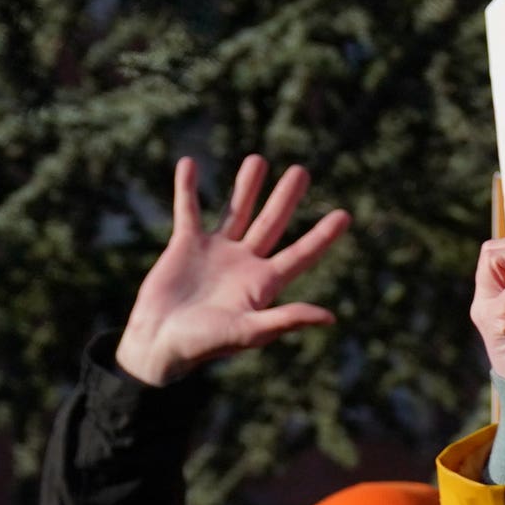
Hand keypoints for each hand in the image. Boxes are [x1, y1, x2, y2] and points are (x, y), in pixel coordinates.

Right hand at [113, 155, 349, 385]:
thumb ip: (286, 319)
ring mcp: (216, 251)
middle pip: (272, 223)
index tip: (345, 215)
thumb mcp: (248, 332)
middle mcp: (244, 263)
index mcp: (264, 284)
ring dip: (246, 186)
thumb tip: (330, 317)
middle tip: (302, 171)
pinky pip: (188, 210)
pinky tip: (189, 163)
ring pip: (236, 211)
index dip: (322, 236)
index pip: (301, 254)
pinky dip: (187, 188)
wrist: (159, 344)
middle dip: (286, 198)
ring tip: (258, 159)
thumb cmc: (205, 345)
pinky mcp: (185, 245)